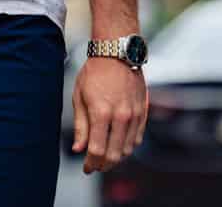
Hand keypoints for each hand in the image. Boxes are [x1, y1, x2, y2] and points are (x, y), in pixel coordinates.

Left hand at [74, 57, 146, 173]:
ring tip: (105, 157)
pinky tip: (119, 145)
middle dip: (103, 165)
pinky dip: (128, 146)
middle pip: (114, 154)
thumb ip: (81, 125)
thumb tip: (78, 149)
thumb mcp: (79, 96)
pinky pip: (138, 138)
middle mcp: (121, 116)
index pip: (97, 150)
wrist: (117, 53)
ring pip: (128, 149)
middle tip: (95, 166)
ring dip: (117, 157)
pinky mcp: (143, 112)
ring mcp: (135, 115)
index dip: (91, 164)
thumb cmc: (94, 73)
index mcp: (101, 113)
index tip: (86, 168)